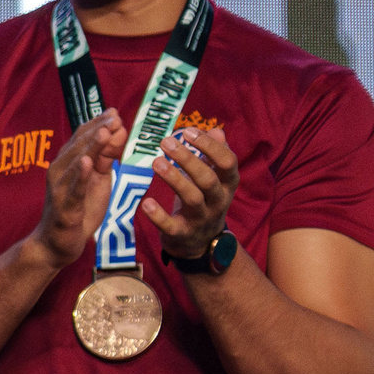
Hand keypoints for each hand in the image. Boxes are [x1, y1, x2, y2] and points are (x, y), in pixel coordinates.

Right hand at [29, 109, 124, 272]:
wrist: (57, 243)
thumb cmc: (79, 209)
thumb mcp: (99, 179)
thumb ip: (107, 156)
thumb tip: (118, 130)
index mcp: (68, 162)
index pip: (82, 137)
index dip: (98, 123)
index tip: (115, 112)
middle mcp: (59, 171)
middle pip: (79, 146)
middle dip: (98, 131)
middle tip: (114, 118)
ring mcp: (60, 190)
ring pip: (77, 164)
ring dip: (91, 148)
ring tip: (104, 133)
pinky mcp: (65, 208)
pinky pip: (74, 190)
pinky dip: (80, 176)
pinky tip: (88, 163)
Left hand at [148, 124, 240, 264]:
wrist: (201, 243)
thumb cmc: (203, 201)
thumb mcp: (213, 178)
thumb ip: (213, 155)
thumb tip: (216, 130)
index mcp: (227, 184)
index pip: (227, 162)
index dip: (210, 146)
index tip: (188, 131)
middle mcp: (218, 200)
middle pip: (208, 178)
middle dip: (188, 159)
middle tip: (166, 142)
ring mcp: (201, 219)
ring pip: (192, 198)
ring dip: (174, 179)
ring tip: (156, 162)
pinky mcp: (182, 234)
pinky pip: (171, 225)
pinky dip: (158, 215)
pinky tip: (145, 202)